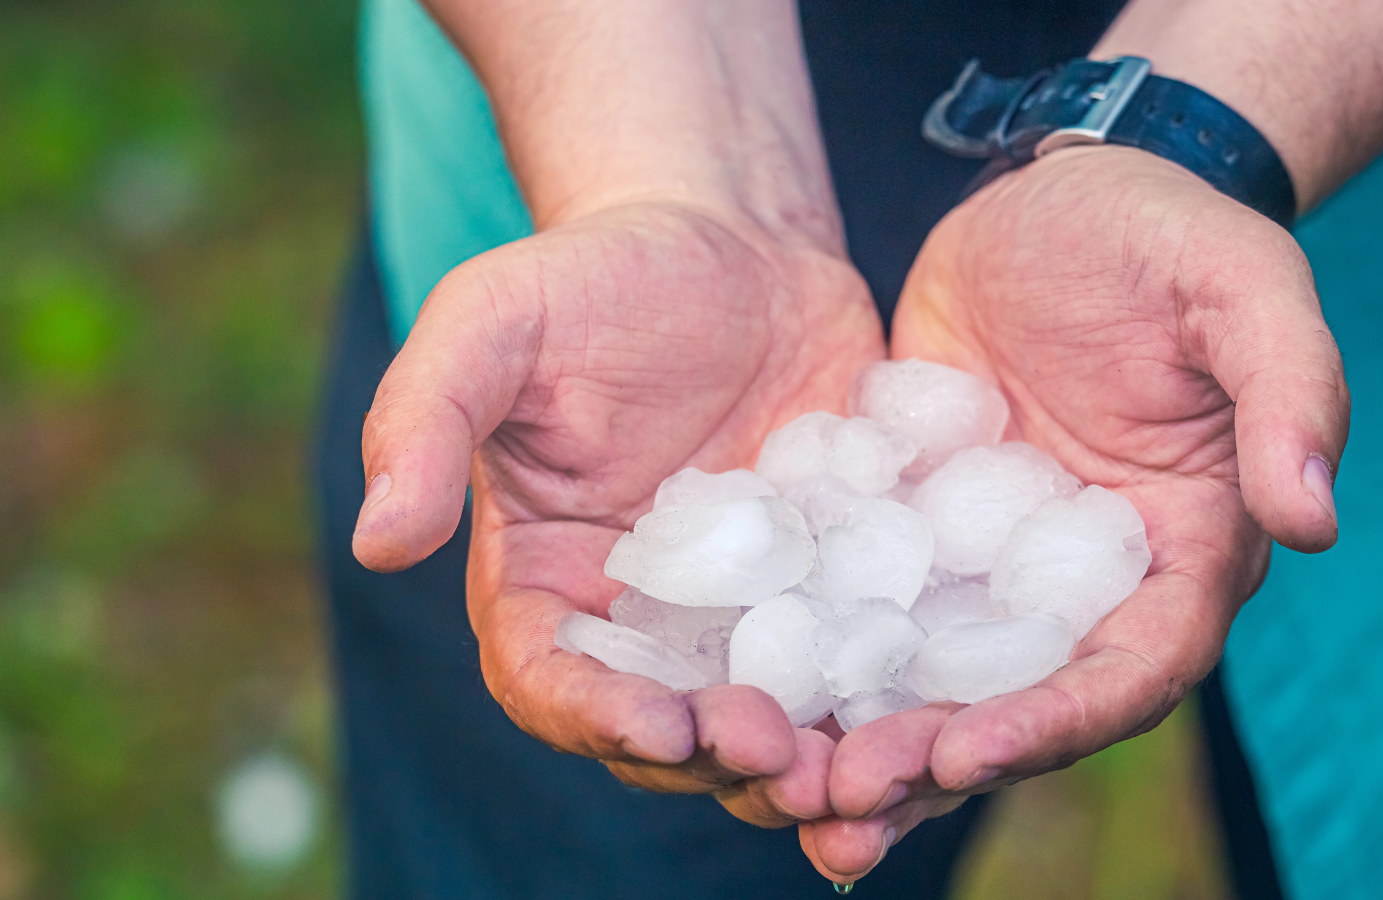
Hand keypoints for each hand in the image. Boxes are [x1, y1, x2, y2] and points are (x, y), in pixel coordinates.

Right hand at [351, 199, 882, 825]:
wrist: (734, 243)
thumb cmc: (596, 275)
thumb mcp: (495, 321)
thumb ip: (424, 419)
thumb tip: (375, 543)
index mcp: (548, 582)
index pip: (552, 681)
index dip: (597, 716)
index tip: (658, 722)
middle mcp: (644, 620)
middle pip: (670, 728)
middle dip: (719, 759)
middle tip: (783, 757)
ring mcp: (746, 614)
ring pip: (769, 718)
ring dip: (809, 758)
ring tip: (861, 766)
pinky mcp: (833, 588)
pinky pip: (857, 658)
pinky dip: (887, 696)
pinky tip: (935, 703)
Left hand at [801, 145, 1348, 881]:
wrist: (1056, 196)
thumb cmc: (1165, 234)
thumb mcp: (1240, 288)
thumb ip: (1290, 394)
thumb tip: (1315, 520)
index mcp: (1183, 550)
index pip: (1134, 666)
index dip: (1060, 721)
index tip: (967, 752)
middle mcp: (1087, 581)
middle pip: (1023, 700)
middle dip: (941, 760)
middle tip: (847, 803)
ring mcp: (995, 561)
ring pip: (937, 675)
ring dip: (873, 740)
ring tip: (792, 791)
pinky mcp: (919, 526)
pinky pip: (869, 601)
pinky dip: (820, 655)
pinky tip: (748, 690)